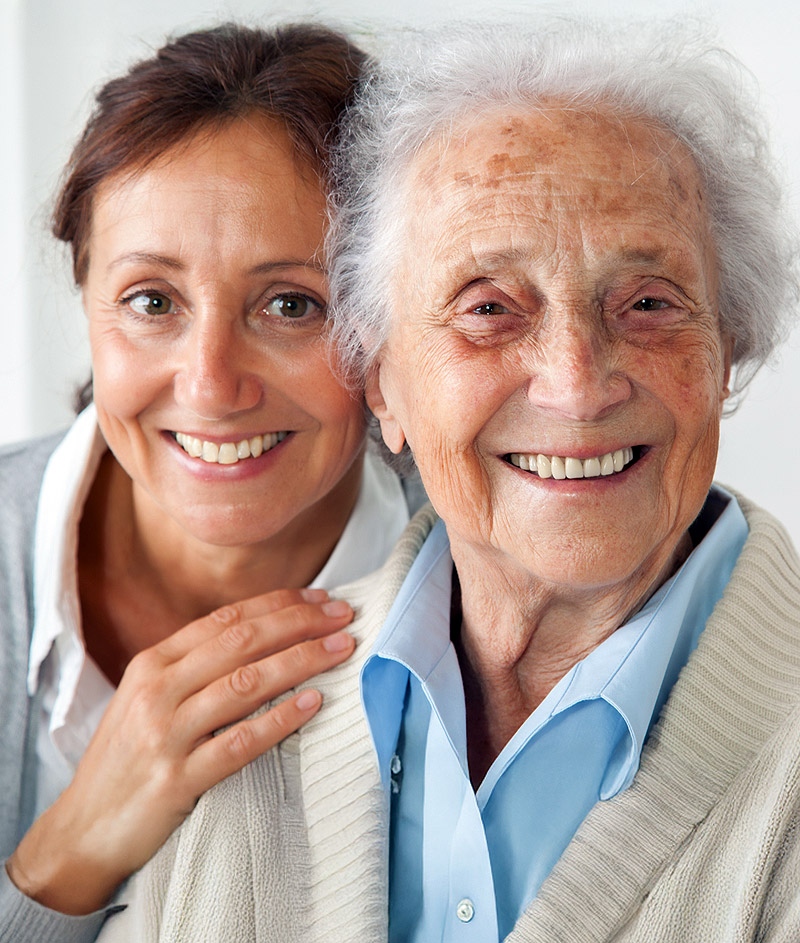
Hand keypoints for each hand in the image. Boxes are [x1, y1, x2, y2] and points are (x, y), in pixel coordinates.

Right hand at [6, 587, 354, 914]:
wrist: (81, 832)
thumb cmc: (126, 760)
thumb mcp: (147, 699)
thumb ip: (193, 667)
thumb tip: (261, 635)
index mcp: (152, 664)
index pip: (226, 620)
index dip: (277, 604)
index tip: (320, 598)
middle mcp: (157, 691)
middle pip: (241, 642)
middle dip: (299, 623)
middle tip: (344, 616)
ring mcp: (165, 735)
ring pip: (246, 683)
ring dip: (301, 660)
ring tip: (341, 649)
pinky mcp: (176, 780)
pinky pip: (239, 743)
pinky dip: (280, 719)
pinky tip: (313, 703)